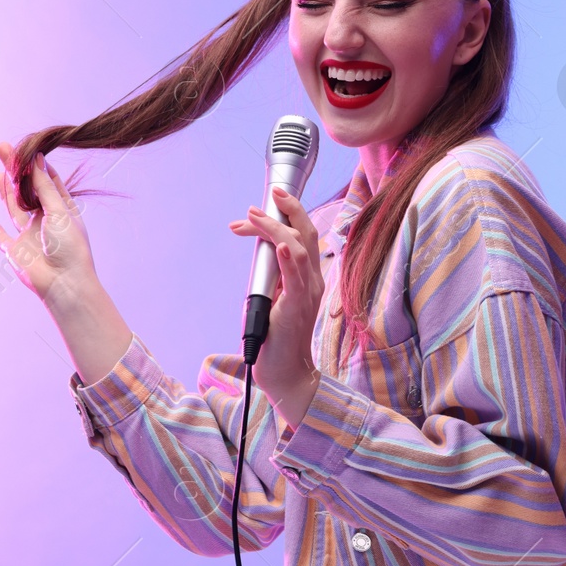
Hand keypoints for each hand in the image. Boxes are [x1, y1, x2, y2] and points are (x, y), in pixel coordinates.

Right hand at [0, 141, 95, 305]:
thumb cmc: (69, 246)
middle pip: (27, 190)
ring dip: (6, 192)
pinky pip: (3, 240)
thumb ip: (44, 186)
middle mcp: (45, 220)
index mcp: (61, 209)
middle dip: (15, 171)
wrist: (63, 283)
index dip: (37, 165)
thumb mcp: (59, 210)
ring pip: (14, 209)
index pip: (49, 181)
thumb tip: (36, 160)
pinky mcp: (15, 251)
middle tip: (2, 149)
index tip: (27, 148)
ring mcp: (29, 236)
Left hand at [229, 186, 323, 429]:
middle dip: (290, 208)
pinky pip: (296, 277)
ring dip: (276, 227)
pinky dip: (288, 257)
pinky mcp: (297, 307)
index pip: (299, 237)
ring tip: (254, 215)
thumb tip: (260, 256)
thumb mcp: (271, 300)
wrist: (285, 374)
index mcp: (307, 278)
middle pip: (307, 234)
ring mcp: (307, 293)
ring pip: (299, 248)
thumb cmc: (276, 340)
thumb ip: (272, 278)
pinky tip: (280, 245)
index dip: (280, 219)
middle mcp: (312, 282)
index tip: (253, 214)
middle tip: (272, 192)